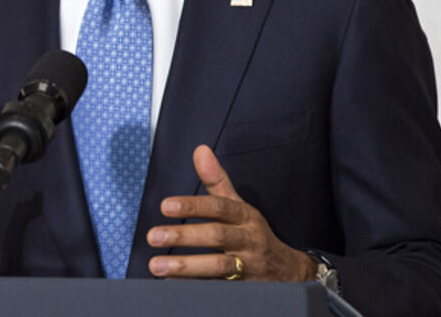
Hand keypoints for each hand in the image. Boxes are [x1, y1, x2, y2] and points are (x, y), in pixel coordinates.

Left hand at [146, 145, 315, 281]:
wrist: (288, 272)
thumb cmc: (253, 234)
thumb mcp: (239, 206)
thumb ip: (217, 181)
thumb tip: (200, 150)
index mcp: (245, 217)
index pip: (219, 207)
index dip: (193, 206)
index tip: (165, 206)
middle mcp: (248, 240)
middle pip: (217, 236)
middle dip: (184, 237)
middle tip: (153, 236)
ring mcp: (248, 266)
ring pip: (219, 266)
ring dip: (186, 266)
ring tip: (156, 265)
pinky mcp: (245, 289)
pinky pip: (218, 288)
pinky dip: (194, 287)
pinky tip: (170, 283)